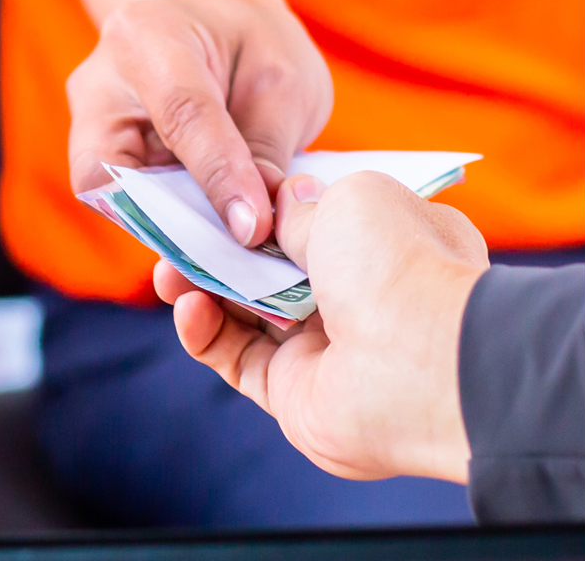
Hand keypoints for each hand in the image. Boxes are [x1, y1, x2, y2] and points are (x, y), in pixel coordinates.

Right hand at [67, 0, 331, 245]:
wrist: (218, 29)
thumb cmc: (254, 43)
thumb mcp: (283, 80)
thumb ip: (266, 149)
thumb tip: (255, 226)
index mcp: (149, 35)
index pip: (181, 114)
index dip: (218, 177)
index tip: (253, 228)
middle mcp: (101, 83)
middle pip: (111, 173)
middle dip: (171, 221)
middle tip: (233, 250)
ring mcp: (91, 126)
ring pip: (113, 202)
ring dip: (171, 234)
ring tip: (229, 254)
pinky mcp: (101, 163)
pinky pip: (126, 210)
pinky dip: (170, 232)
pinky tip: (212, 245)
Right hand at [153, 171, 488, 482]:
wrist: (418, 364)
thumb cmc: (395, 265)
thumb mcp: (348, 201)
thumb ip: (303, 204)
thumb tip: (282, 198)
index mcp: (390, 243)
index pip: (321, 219)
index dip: (269, 208)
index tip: (223, 191)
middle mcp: (360, 296)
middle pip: (273, 267)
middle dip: (222, 248)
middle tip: (176, 231)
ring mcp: (327, 346)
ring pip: (247, 312)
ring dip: (203, 288)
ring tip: (167, 270)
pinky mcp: (295, 393)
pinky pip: (237, 359)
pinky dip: (206, 333)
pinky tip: (187, 308)